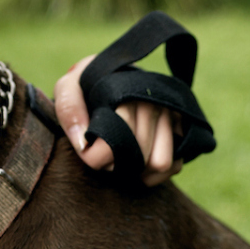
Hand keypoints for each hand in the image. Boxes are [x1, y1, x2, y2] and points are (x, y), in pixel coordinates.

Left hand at [54, 55, 182, 186]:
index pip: (120, 135)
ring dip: (136, 171)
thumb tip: (83, 144)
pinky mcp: (181, 130)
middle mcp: (155, 102)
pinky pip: (174, 166)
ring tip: (119, 158)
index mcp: (128, 90)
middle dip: (116, 164)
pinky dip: (154, 174)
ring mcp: (172, 116)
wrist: (111, 75)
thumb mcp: (68, 87)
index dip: (99, 154)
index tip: (86, 150)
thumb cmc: (86, 85)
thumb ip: (69, 109)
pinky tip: (135, 165)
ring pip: (161, 163)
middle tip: (102, 155)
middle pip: (142, 155)